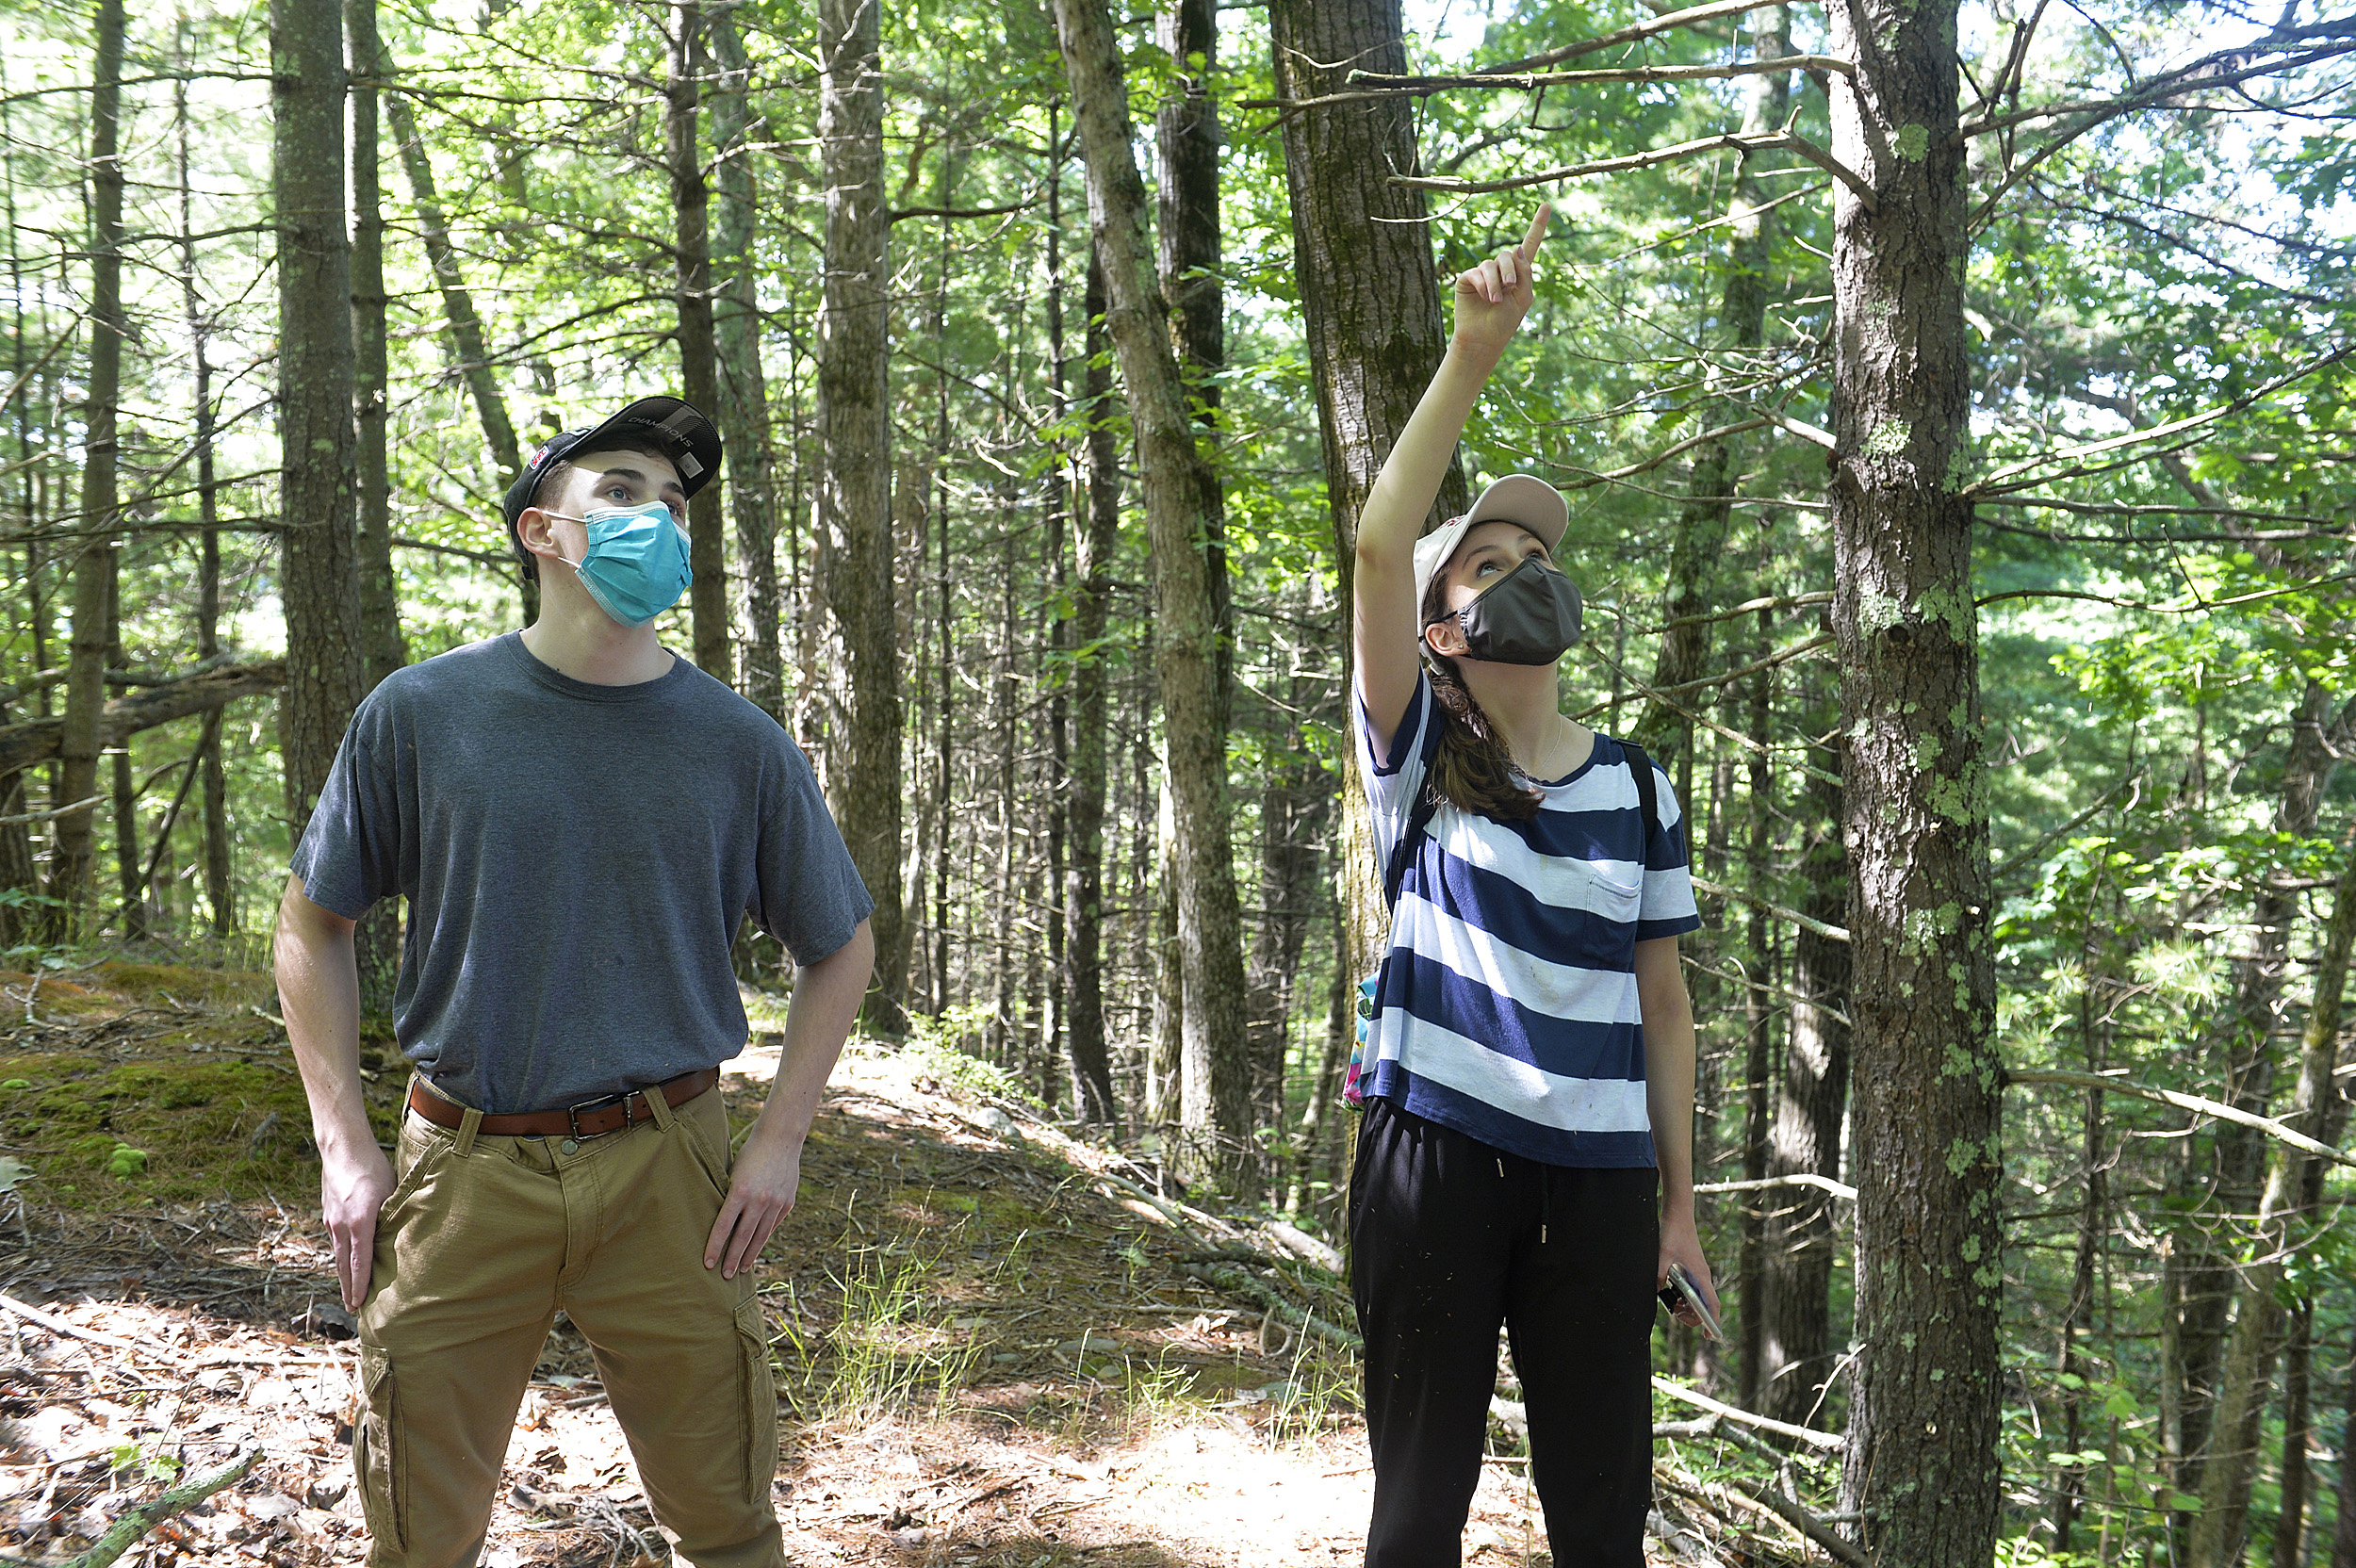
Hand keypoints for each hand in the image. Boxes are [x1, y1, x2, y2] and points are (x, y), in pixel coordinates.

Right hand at [322, 1142, 395, 1310]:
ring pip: (338, 1255)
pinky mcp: (328, 1215)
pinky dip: (340, 1258)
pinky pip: (335, 1242)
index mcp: (360, 1222)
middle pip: (344, 1266)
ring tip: (349, 1295)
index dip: (361, 1285)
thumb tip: (404, 1236)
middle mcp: (341, 1226)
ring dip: (343, 1277)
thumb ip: (393, 1216)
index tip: (360, 1304)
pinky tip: (345, 1266)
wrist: (342, 1149)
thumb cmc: (373, 1167)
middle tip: (353, 1310)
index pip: (360, 1262)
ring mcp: (332, 1221)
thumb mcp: (390, 1191)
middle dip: (349, 1290)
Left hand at [704, 1118, 804, 1279]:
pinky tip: (756, 1248)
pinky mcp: (787, 1203)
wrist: (781, 1139)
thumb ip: (730, 1197)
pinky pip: (773, 1226)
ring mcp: (776, 1203)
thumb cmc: (750, 1153)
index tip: (707, 1263)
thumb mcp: (733, 1173)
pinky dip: (763, 1238)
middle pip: (742, 1237)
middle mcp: (759, 1200)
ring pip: (760, 1236)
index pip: (723, 1227)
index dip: (714, 1247)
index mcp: (740, 1191)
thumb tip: (719, 1223)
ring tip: (742, 1269)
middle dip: (733, 1259)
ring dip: (750, 1255)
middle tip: (725, 1275)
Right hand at [1449, 203, 1551, 366]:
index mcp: (1519, 273)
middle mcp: (1500, 270)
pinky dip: (1483, 285)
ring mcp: (1483, 273)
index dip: (1538, 225)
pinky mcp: (1467, 279)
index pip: (1529, 244)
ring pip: (1491, 265)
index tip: (1547, 205)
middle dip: (1511, 269)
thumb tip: (1515, 248)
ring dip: (1496, 283)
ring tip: (1496, 300)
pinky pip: (1476, 273)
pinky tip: (1485, 298)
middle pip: (1508, 255)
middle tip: (1510, 287)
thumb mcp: (1524, 297)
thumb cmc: (1505, 322)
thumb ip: (1525, 273)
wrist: (1484, 338)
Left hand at [1658, 1210, 1717, 1329]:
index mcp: (1700, 1275)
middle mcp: (1702, 1277)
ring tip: (1671, 1305)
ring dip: (1686, 1306)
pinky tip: (1670, 1295)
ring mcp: (1697, 1274)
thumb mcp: (1663, 1254)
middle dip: (1693, 1315)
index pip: (1712, 1304)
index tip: (1710, 1336)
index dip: (1712, 1321)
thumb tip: (1656, 1291)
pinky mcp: (1690, 1270)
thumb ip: (1659, 1274)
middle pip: (1704, 1306)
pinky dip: (1682, 1297)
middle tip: (1675, 1314)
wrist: (1678, 1215)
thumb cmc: (1674, 1232)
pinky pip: (1690, 1290)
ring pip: (1696, 1299)